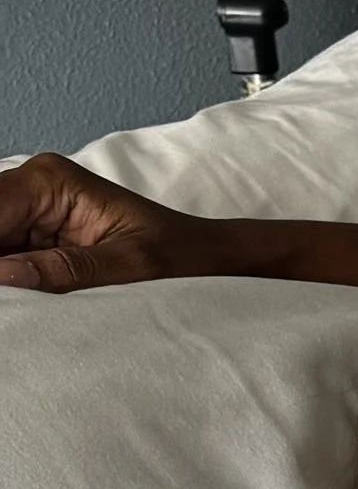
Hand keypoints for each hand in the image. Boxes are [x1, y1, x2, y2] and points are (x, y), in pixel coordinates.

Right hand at [0, 155, 213, 293]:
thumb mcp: (129, 266)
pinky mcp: (33, 240)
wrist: (206, 257)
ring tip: (14, 307)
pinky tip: (15, 303)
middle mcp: (33, 188)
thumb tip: (3, 276)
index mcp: (51, 181)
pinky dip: (6, 281)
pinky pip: (3, 258)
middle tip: (8, 304)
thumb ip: (65, 270)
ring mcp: (29, 213)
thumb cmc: (179, 254)